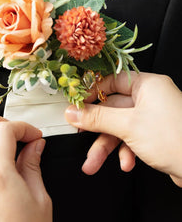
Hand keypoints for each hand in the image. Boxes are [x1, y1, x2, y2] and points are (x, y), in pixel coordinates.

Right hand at [65, 72, 181, 186]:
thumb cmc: (176, 139)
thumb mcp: (129, 125)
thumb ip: (97, 118)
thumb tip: (74, 112)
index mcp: (147, 85)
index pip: (112, 81)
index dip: (93, 92)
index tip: (77, 103)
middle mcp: (149, 99)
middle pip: (112, 108)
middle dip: (97, 127)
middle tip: (80, 133)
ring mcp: (151, 118)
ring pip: (119, 127)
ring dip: (106, 145)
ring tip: (94, 162)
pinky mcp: (153, 135)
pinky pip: (130, 138)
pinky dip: (124, 151)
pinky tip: (126, 162)